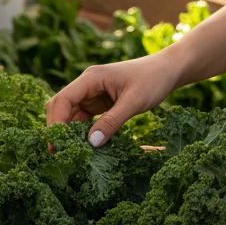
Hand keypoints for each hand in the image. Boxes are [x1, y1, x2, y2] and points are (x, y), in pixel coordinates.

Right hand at [45, 54, 182, 143]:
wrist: (169, 70)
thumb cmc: (153, 79)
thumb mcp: (134, 101)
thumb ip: (112, 122)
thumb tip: (90, 143)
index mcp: (92, 77)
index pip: (63, 100)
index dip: (56, 122)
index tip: (56, 145)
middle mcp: (88, 84)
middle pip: (61, 106)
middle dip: (57, 128)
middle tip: (58, 154)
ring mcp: (93, 93)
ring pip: (70, 115)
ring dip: (68, 132)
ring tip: (69, 154)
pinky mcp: (100, 103)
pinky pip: (84, 119)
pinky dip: (81, 132)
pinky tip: (84, 147)